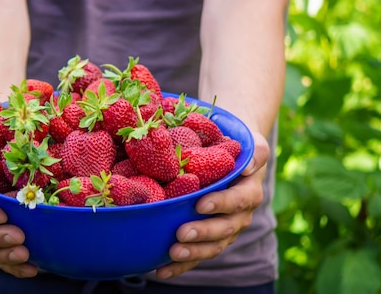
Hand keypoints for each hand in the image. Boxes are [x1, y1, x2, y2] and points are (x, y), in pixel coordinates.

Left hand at [155, 132, 270, 278]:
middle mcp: (240, 215)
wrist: (232, 158)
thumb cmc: (236, 148)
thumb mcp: (251, 144)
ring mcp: (225, 230)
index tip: (200, 204)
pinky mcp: (210, 240)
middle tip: (180, 234)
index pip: (238, 200)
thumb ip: (254, 153)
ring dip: (193, 253)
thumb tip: (246, 166)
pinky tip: (160, 271)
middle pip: (224, 229)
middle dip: (203, 233)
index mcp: (249, 192)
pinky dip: (180, 266)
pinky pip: (197, 255)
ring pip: (212, 247)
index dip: (221, 204)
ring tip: (172, 254)